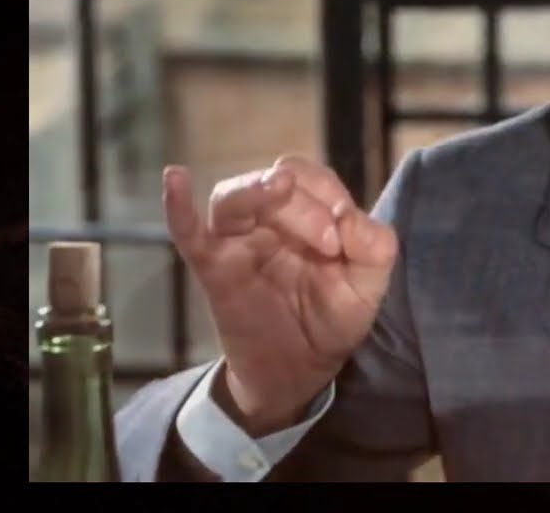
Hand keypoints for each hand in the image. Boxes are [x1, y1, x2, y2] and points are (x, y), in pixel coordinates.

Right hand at [162, 155, 398, 435]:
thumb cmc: (333, 319)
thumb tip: (349, 215)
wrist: (300, 371)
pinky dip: (177, 206)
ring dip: (255, 191)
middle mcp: (270, 220)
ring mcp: (238, 242)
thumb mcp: (369, 286)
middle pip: (274, 181)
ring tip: (278, 191)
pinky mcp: (213, 270)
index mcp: (310, 214)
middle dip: (304, 205)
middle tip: (329, 244)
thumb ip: (375, 247)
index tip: (344, 236)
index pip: (311, 178)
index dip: (328, 193)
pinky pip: (187, 233)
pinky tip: (174, 178)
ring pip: (231, 197)